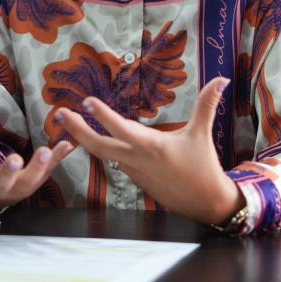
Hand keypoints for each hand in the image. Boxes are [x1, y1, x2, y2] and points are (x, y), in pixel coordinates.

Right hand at [0, 99, 72, 215]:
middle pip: (2, 181)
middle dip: (8, 171)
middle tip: (14, 160)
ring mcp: (15, 188)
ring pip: (28, 182)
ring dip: (39, 168)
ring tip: (47, 151)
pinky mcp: (32, 184)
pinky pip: (47, 173)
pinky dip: (58, 160)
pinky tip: (67, 145)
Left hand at [56, 77, 243, 224]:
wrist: (205, 203)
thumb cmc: (203, 167)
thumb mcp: (202, 134)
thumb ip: (206, 104)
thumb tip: (221, 78)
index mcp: (151, 146)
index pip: (121, 128)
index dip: (103, 115)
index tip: (86, 102)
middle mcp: (137, 159)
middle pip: (99, 146)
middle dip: (77, 130)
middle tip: (59, 114)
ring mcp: (133, 171)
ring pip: (103, 154)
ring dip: (84, 139)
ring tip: (69, 123)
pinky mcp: (135, 179)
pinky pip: (114, 162)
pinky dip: (102, 150)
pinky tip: (93, 140)